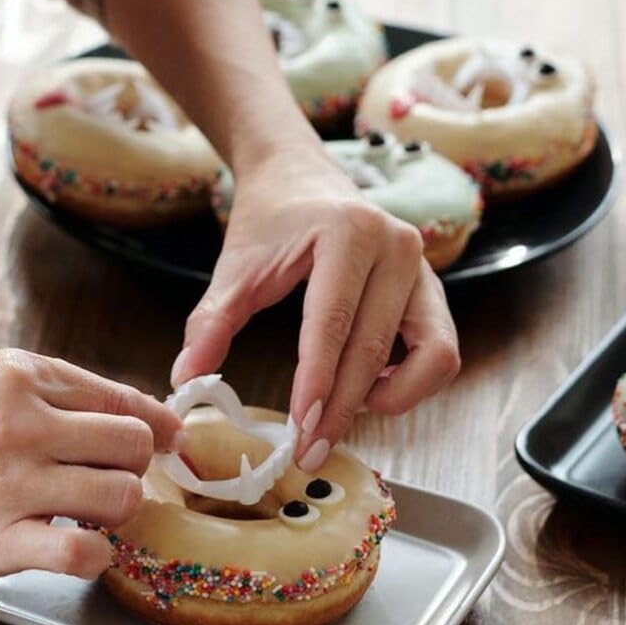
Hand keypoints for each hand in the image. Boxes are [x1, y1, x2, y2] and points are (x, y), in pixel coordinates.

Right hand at [0, 350, 183, 580]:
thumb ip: (62, 394)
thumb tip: (151, 418)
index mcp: (20, 377)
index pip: (123, 397)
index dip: (157, 427)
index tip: (168, 444)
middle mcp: (18, 422)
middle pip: (133, 445)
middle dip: (132, 470)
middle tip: (105, 484)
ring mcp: (9, 481)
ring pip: (121, 497)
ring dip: (115, 514)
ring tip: (84, 516)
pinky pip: (84, 551)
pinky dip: (96, 557)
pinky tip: (77, 550)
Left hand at [170, 150, 460, 467]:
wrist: (298, 175)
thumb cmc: (268, 220)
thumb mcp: (234, 268)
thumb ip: (210, 323)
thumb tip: (184, 380)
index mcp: (349, 232)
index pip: (334, 323)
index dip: (318, 383)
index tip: (300, 428)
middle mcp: (398, 247)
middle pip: (375, 348)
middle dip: (344, 407)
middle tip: (309, 449)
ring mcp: (424, 268)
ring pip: (431, 355)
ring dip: (392, 398)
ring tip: (341, 412)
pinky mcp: (433, 289)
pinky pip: (441, 350)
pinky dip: (412, 380)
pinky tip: (370, 389)